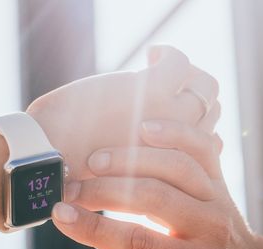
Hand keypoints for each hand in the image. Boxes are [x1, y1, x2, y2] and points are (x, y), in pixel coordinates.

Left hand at [26, 46, 219, 177]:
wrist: (50, 164)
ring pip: (206, 86)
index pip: (210, 141)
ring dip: (186, 73)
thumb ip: (144, 165)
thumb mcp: (121, 180)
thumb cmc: (75, 173)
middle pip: (212, 111)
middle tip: (172, 83)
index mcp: (176, 169)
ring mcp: (172, 117)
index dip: (201, 124)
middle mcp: (182, 147)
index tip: (179, 113)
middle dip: (195, 95)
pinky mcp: (154, 92)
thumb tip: (151, 146)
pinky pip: (179, 62)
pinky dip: (167, 54)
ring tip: (159, 66)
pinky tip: (151, 55)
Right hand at [50, 121, 262, 248]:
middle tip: (67, 190)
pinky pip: (200, 145)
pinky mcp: (220, 177)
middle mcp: (211, 229)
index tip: (60, 215)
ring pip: (175, 165)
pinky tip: (141, 128)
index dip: (96, 229)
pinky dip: (174, 131)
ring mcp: (218, 198)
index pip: (139, 244)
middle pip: (153, 197)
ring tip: (92, 162)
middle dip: (103, 190)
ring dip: (130, 157)